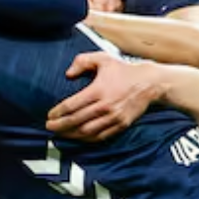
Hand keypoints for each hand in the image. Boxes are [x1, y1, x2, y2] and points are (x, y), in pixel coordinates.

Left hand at [47, 53, 163, 141]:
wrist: (149, 83)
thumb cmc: (123, 70)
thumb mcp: (102, 59)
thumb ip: (82, 61)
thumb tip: (68, 74)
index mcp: (98, 90)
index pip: (72, 105)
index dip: (58, 112)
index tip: (49, 115)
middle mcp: (105, 106)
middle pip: (76, 121)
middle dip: (60, 126)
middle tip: (49, 127)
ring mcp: (114, 117)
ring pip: (87, 132)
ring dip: (71, 135)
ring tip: (60, 134)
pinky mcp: (121, 125)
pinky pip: (100, 136)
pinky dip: (87, 139)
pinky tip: (78, 137)